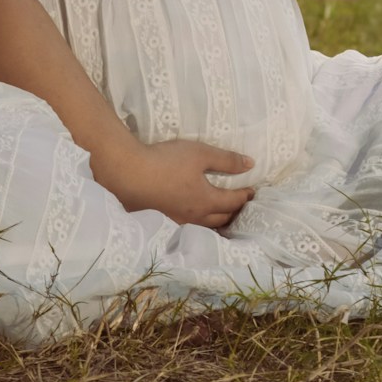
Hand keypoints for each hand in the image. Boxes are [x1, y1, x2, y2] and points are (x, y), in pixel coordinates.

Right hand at [95, 138, 254, 228]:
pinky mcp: (163, 219)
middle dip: (235, 213)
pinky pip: (190, 226)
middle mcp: (195, 216)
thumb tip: (250, 165)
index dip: (245, 196)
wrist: (128, 173)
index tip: (253, 191)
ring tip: (224, 216)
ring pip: (205, 226)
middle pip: (222, 219)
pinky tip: (196, 217)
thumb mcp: (200, 154)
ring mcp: (177, 220)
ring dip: (219, 222)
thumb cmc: (167, 161)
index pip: (233, 202)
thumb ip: (226, 160)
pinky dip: (201, 223)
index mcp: (206, 200)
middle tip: (242, 206)